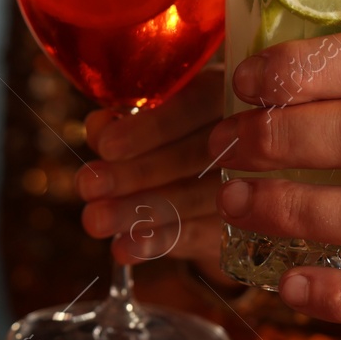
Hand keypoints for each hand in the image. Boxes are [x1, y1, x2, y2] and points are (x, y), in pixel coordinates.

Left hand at [76, 66, 227, 267]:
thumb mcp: (146, 117)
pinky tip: (122, 248)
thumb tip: (99, 128)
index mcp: (224, 91)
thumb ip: (122, 119)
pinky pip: (199, 235)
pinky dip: (157, 243)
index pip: (193, 104)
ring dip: (139, 211)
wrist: (211, 180)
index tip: (106, 147)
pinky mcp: (244, 229)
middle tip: (88, 186)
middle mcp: (247, 136)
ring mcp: (252, 185)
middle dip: (136, 172)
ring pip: (194, 197)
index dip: (150, 127)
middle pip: (194, 155)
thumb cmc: (169, 133)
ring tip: (95, 220)